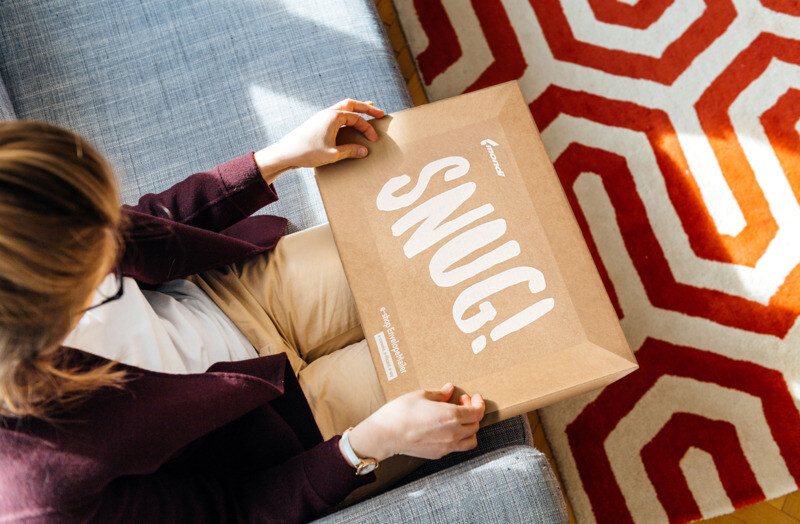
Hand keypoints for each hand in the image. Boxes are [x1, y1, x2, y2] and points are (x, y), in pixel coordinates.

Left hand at [254, 98, 384, 182]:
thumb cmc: (307, 153)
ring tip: (368, 108)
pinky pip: (337, 114)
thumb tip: (364, 151)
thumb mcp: (333, 154)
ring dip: (356, 108)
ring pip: (343, 107)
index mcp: (333, 117)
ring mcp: (321, 117)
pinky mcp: (318, 123)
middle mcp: (327, 113)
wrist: (285, 153)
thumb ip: (350, 151)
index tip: (374, 139)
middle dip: (366, 108)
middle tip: (379, 112)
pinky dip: (347, 115)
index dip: (368, 128)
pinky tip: (350, 120)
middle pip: (351, 104)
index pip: (356, 118)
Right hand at [345, 383, 484, 461]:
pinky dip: (458, 438)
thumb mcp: (421, 395)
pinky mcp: (438, 454)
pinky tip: (445, 428)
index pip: (477, 412)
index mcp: (452, 416)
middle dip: (473, 413)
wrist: (385, 434)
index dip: (478, 403)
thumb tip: (449, 389)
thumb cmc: (401, 412)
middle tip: (461, 402)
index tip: (473, 396)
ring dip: (469, 429)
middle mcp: (453, 433)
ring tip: (458, 419)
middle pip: (475, 426)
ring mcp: (447, 446)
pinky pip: (456, 447)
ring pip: (470, 441)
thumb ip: (440, 393)